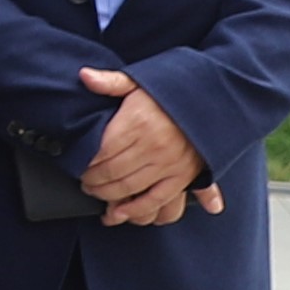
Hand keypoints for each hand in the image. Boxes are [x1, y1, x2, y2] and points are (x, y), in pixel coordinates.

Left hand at [74, 69, 207, 224]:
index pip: (100, 151)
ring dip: (108, 196)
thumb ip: (111, 82)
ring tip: (96, 194)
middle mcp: (153, 146)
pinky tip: (120, 214)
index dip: (85, 162)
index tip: (77, 164)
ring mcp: (168, 164)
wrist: (213, 103)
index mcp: (137, 122)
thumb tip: (84, 75)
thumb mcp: (140, 81)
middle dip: (92, 181)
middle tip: (84, 182)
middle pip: (111, 172)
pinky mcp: (182, 178)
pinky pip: (156, 200)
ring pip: (129, 188)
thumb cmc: (171, 94)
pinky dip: (136, 210)